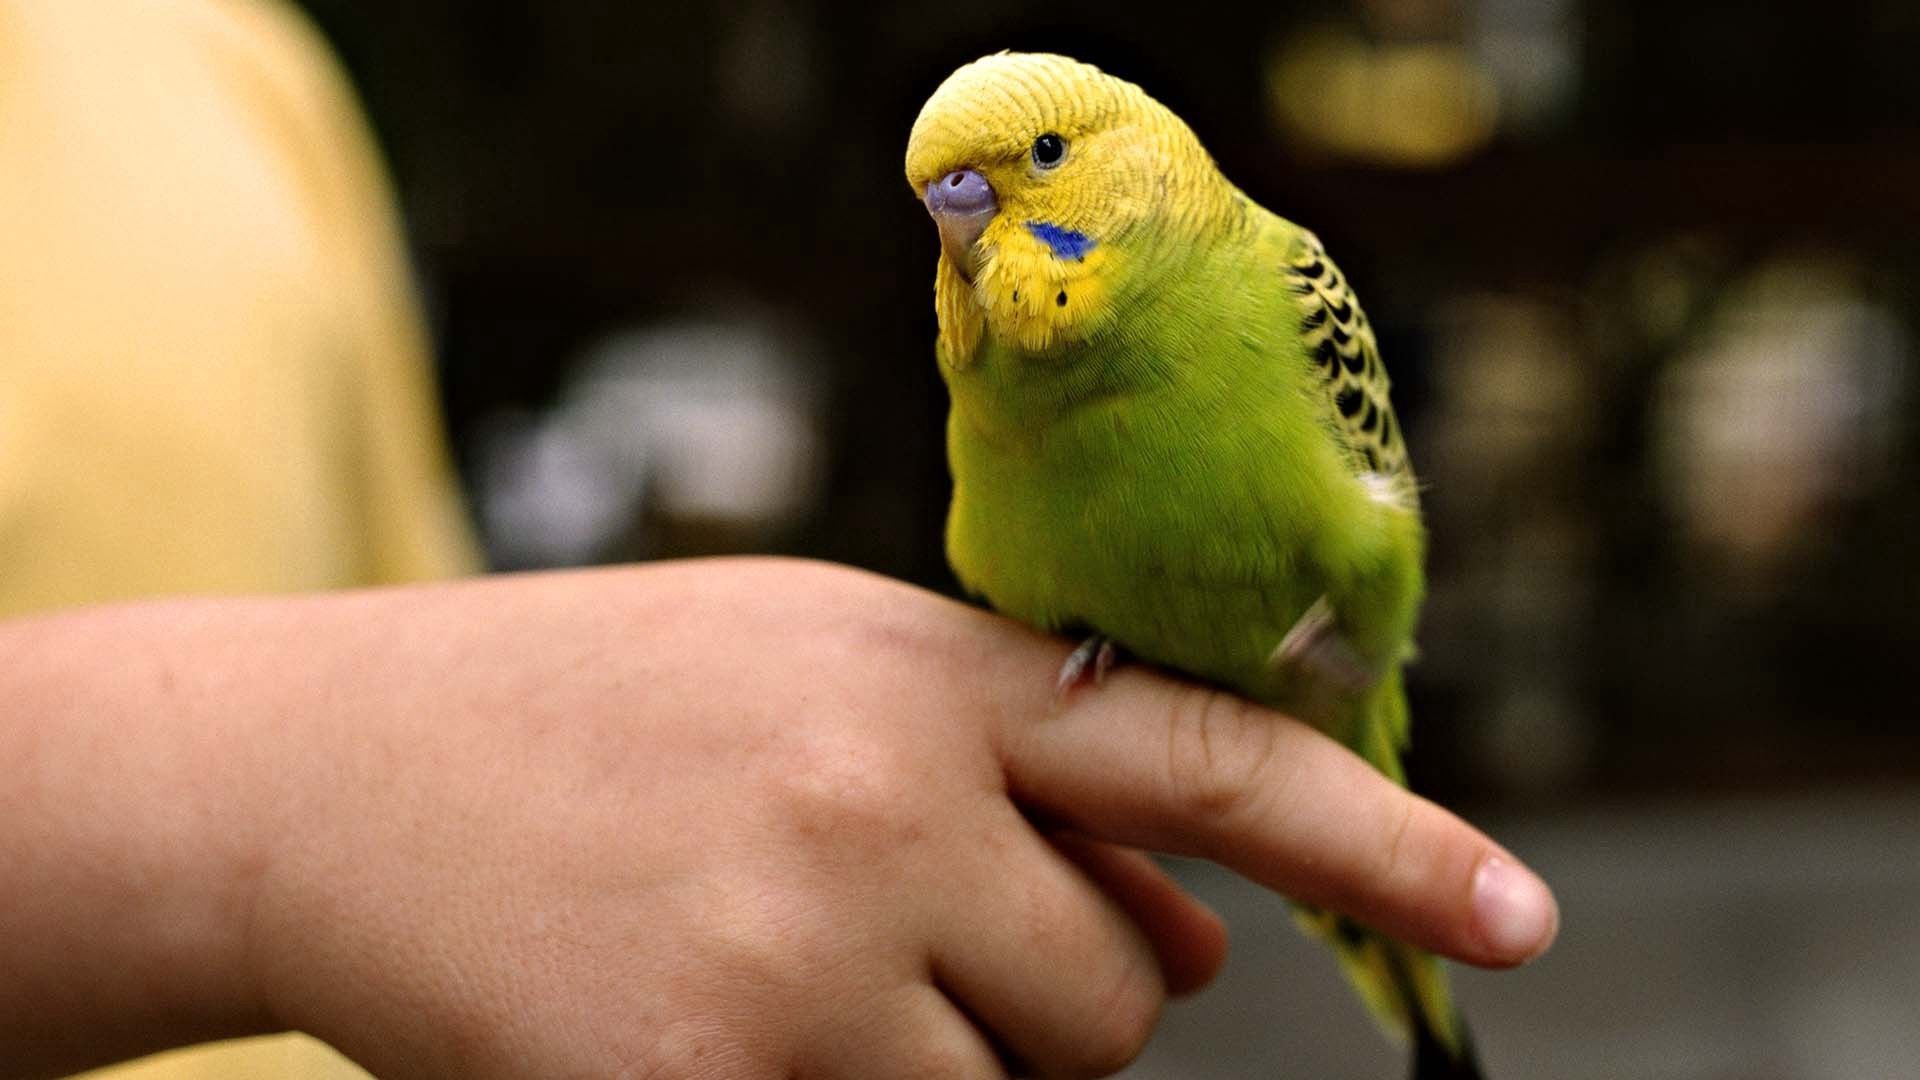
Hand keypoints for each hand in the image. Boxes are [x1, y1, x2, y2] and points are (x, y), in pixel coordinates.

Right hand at [0, 559, 1554, 1078]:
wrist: (333, 768)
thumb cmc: (602, 711)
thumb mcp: (823, 681)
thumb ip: (1023, 787)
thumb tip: (1203, 954)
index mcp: (927, 664)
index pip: (1205, 754)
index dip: (1379, 839)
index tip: (1517, 914)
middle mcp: (883, 792)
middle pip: (1121, 996)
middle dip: (1047, 995)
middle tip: (891, 932)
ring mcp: (798, 946)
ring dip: (948, 1068)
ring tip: (787, 965)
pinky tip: (722, 1019)